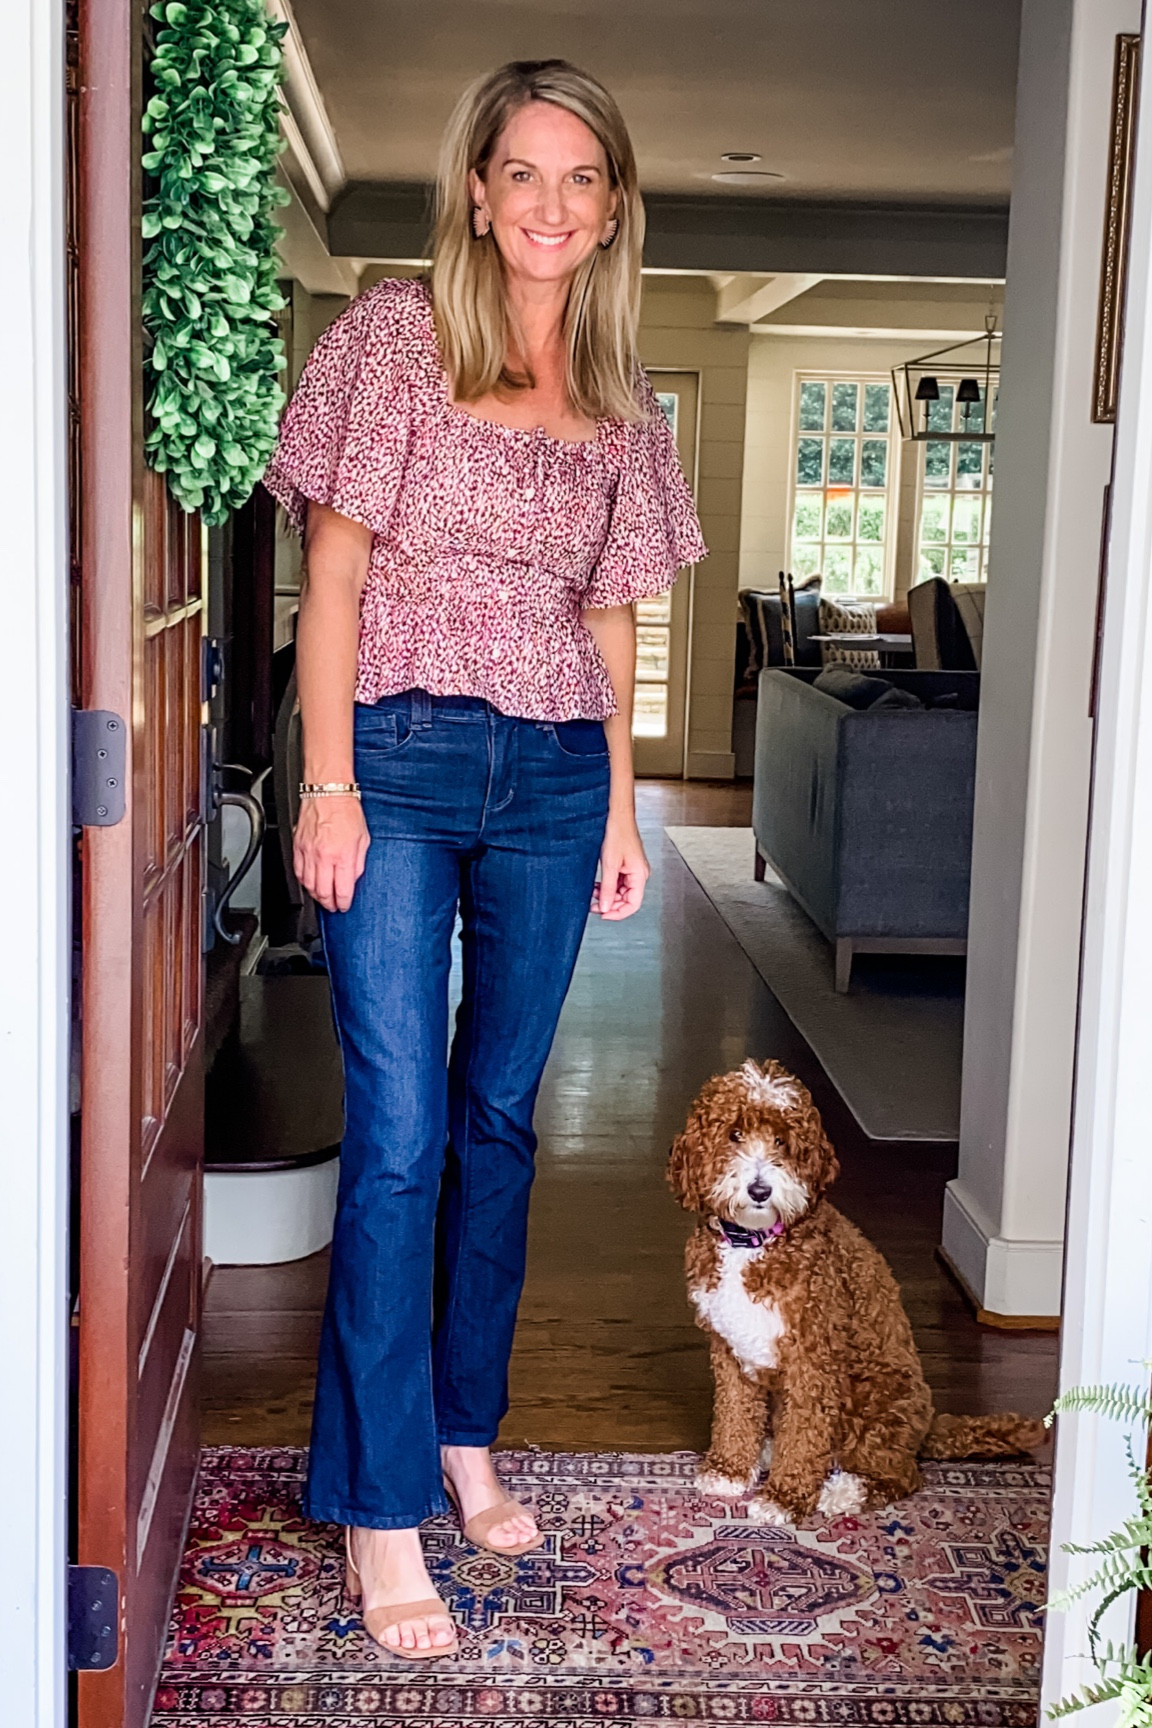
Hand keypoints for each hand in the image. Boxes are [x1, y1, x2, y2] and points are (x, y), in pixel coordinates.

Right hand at [293, 795, 369, 912]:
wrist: (327, 792)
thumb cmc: (347, 811)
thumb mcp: (363, 839)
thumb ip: (358, 863)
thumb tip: (353, 879)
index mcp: (342, 856)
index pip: (342, 890)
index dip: (343, 903)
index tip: (344, 906)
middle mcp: (323, 856)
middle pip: (322, 892)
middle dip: (328, 904)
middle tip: (333, 906)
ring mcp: (308, 852)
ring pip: (308, 885)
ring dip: (316, 895)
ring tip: (322, 898)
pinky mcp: (298, 846)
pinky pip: (298, 871)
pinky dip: (303, 881)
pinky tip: (309, 883)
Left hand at [593, 810, 648, 919]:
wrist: (616, 815)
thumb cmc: (617, 833)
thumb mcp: (609, 864)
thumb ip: (608, 888)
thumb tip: (605, 907)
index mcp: (640, 875)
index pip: (633, 905)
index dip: (618, 913)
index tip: (603, 915)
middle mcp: (639, 874)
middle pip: (626, 900)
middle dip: (610, 904)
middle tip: (593, 905)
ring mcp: (632, 870)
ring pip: (621, 892)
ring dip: (607, 895)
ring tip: (592, 893)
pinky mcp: (625, 865)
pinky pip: (617, 882)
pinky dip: (606, 886)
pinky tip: (596, 885)